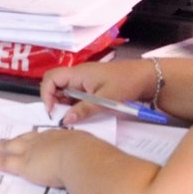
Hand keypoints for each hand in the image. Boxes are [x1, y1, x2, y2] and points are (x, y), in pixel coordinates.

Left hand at [0, 128, 85, 187]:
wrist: (80, 155)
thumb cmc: (89, 154)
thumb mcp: (90, 149)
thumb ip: (89, 155)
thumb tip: (97, 160)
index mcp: (59, 136)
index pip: (42, 137)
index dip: (33, 139)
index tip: (29, 139)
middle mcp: (42, 140)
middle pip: (22, 139)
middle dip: (10, 140)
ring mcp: (30, 151)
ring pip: (8, 147)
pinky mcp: (22, 164)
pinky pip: (2, 162)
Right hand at [41, 60, 157, 122]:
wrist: (146, 77)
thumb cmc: (126, 84)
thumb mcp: (105, 99)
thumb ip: (84, 110)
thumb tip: (65, 120)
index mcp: (78, 73)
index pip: (51, 78)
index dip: (46, 94)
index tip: (52, 111)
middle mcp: (78, 75)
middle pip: (55, 84)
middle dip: (53, 100)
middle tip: (60, 116)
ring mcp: (84, 80)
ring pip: (64, 90)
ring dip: (64, 104)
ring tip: (71, 117)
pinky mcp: (91, 86)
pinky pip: (75, 94)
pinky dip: (74, 104)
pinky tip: (80, 114)